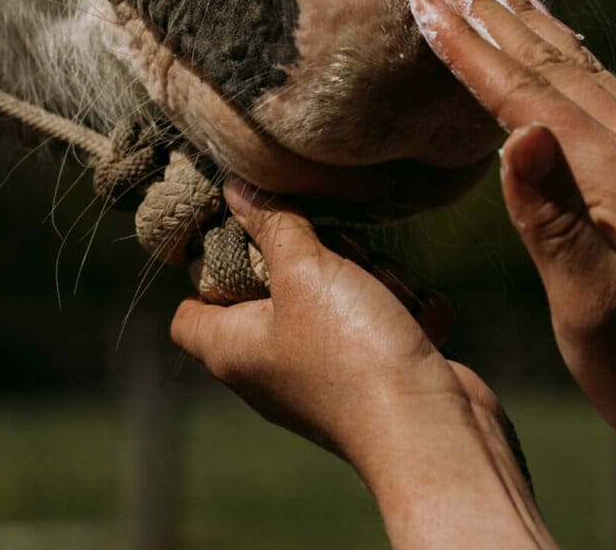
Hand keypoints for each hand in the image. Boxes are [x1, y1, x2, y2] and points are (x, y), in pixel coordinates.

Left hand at [171, 179, 467, 468]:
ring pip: (341, 289)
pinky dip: (403, 309)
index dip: (203, 271)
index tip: (238, 229)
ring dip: (373, 276)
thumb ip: (271, 223)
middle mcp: (272, 364)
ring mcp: (325, 369)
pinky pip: (382, 314)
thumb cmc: (351, 352)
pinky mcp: (375, 368)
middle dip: (317, 254)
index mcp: (234, 348)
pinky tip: (415, 321)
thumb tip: (235, 186)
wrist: (427, 428)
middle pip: (277, 284)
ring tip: (385, 297)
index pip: (187, 313)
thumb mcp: (304, 270)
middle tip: (335, 257)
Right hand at [412, 0, 615, 465]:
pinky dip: (560, 46)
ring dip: (525, 13)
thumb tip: (515, 134)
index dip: (472, 47)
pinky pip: (601, 84)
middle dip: (490, 4)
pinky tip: (544, 28)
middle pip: (554, 58)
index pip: (530, 95)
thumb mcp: (593, 312)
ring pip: (580, 61)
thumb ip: (551, 222)